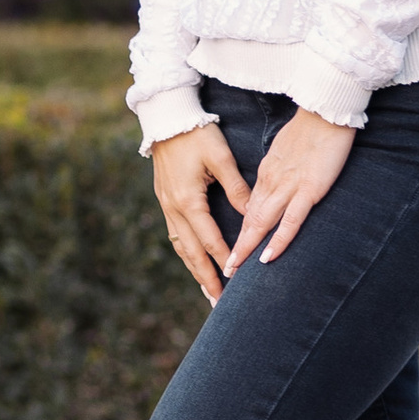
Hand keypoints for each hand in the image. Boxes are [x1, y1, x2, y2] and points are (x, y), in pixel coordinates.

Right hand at [149, 121, 248, 303]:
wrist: (166, 116)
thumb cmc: (196, 133)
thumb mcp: (221, 158)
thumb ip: (237, 188)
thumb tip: (253, 214)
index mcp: (188, 200)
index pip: (210, 240)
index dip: (224, 261)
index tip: (237, 282)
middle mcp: (174, 208)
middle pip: (191, 252)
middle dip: (205, 279)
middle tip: (218, 303)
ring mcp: (166, 205)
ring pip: (180, 246)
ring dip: (194, 269)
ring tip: (207, 291)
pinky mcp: (164, 199)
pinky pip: (175, 234)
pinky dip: (186, 252)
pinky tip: (194, 260)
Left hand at [225, 107, 355, 271]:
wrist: (326, 110)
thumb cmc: (312, 129)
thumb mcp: (288, 152)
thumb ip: (279, 171)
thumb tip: (275, 186)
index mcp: (267, 173)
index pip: (250, 208)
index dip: (241, 231)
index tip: (234, 249)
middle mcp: (272, 183)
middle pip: (250, 220)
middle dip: (237, 247)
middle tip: (226, 270)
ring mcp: (289, 187)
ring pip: (262, 223)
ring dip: (248, 249)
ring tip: (236, 271)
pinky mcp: (308, 190)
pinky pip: (290, 221)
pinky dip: (278, 241)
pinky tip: (268, 257)